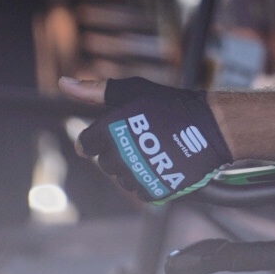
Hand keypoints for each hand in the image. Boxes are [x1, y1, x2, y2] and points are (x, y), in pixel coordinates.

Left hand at [62, 77, 231, 202]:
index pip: (85, 145)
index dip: (99, 138)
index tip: (118, 131)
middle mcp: (118, 157)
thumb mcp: (132, 90)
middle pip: (104, 162)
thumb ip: (94, 90)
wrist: (210, 127)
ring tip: (155, 149)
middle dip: (117, 151)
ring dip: (132, 167)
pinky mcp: (153, 190)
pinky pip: (139, 191)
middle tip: (143, 137)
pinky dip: (148, 180)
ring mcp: (135, 176)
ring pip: (121, 178)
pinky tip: (162, 163)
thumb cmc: (170, 104)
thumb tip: (63, 82)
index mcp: (108, 132)